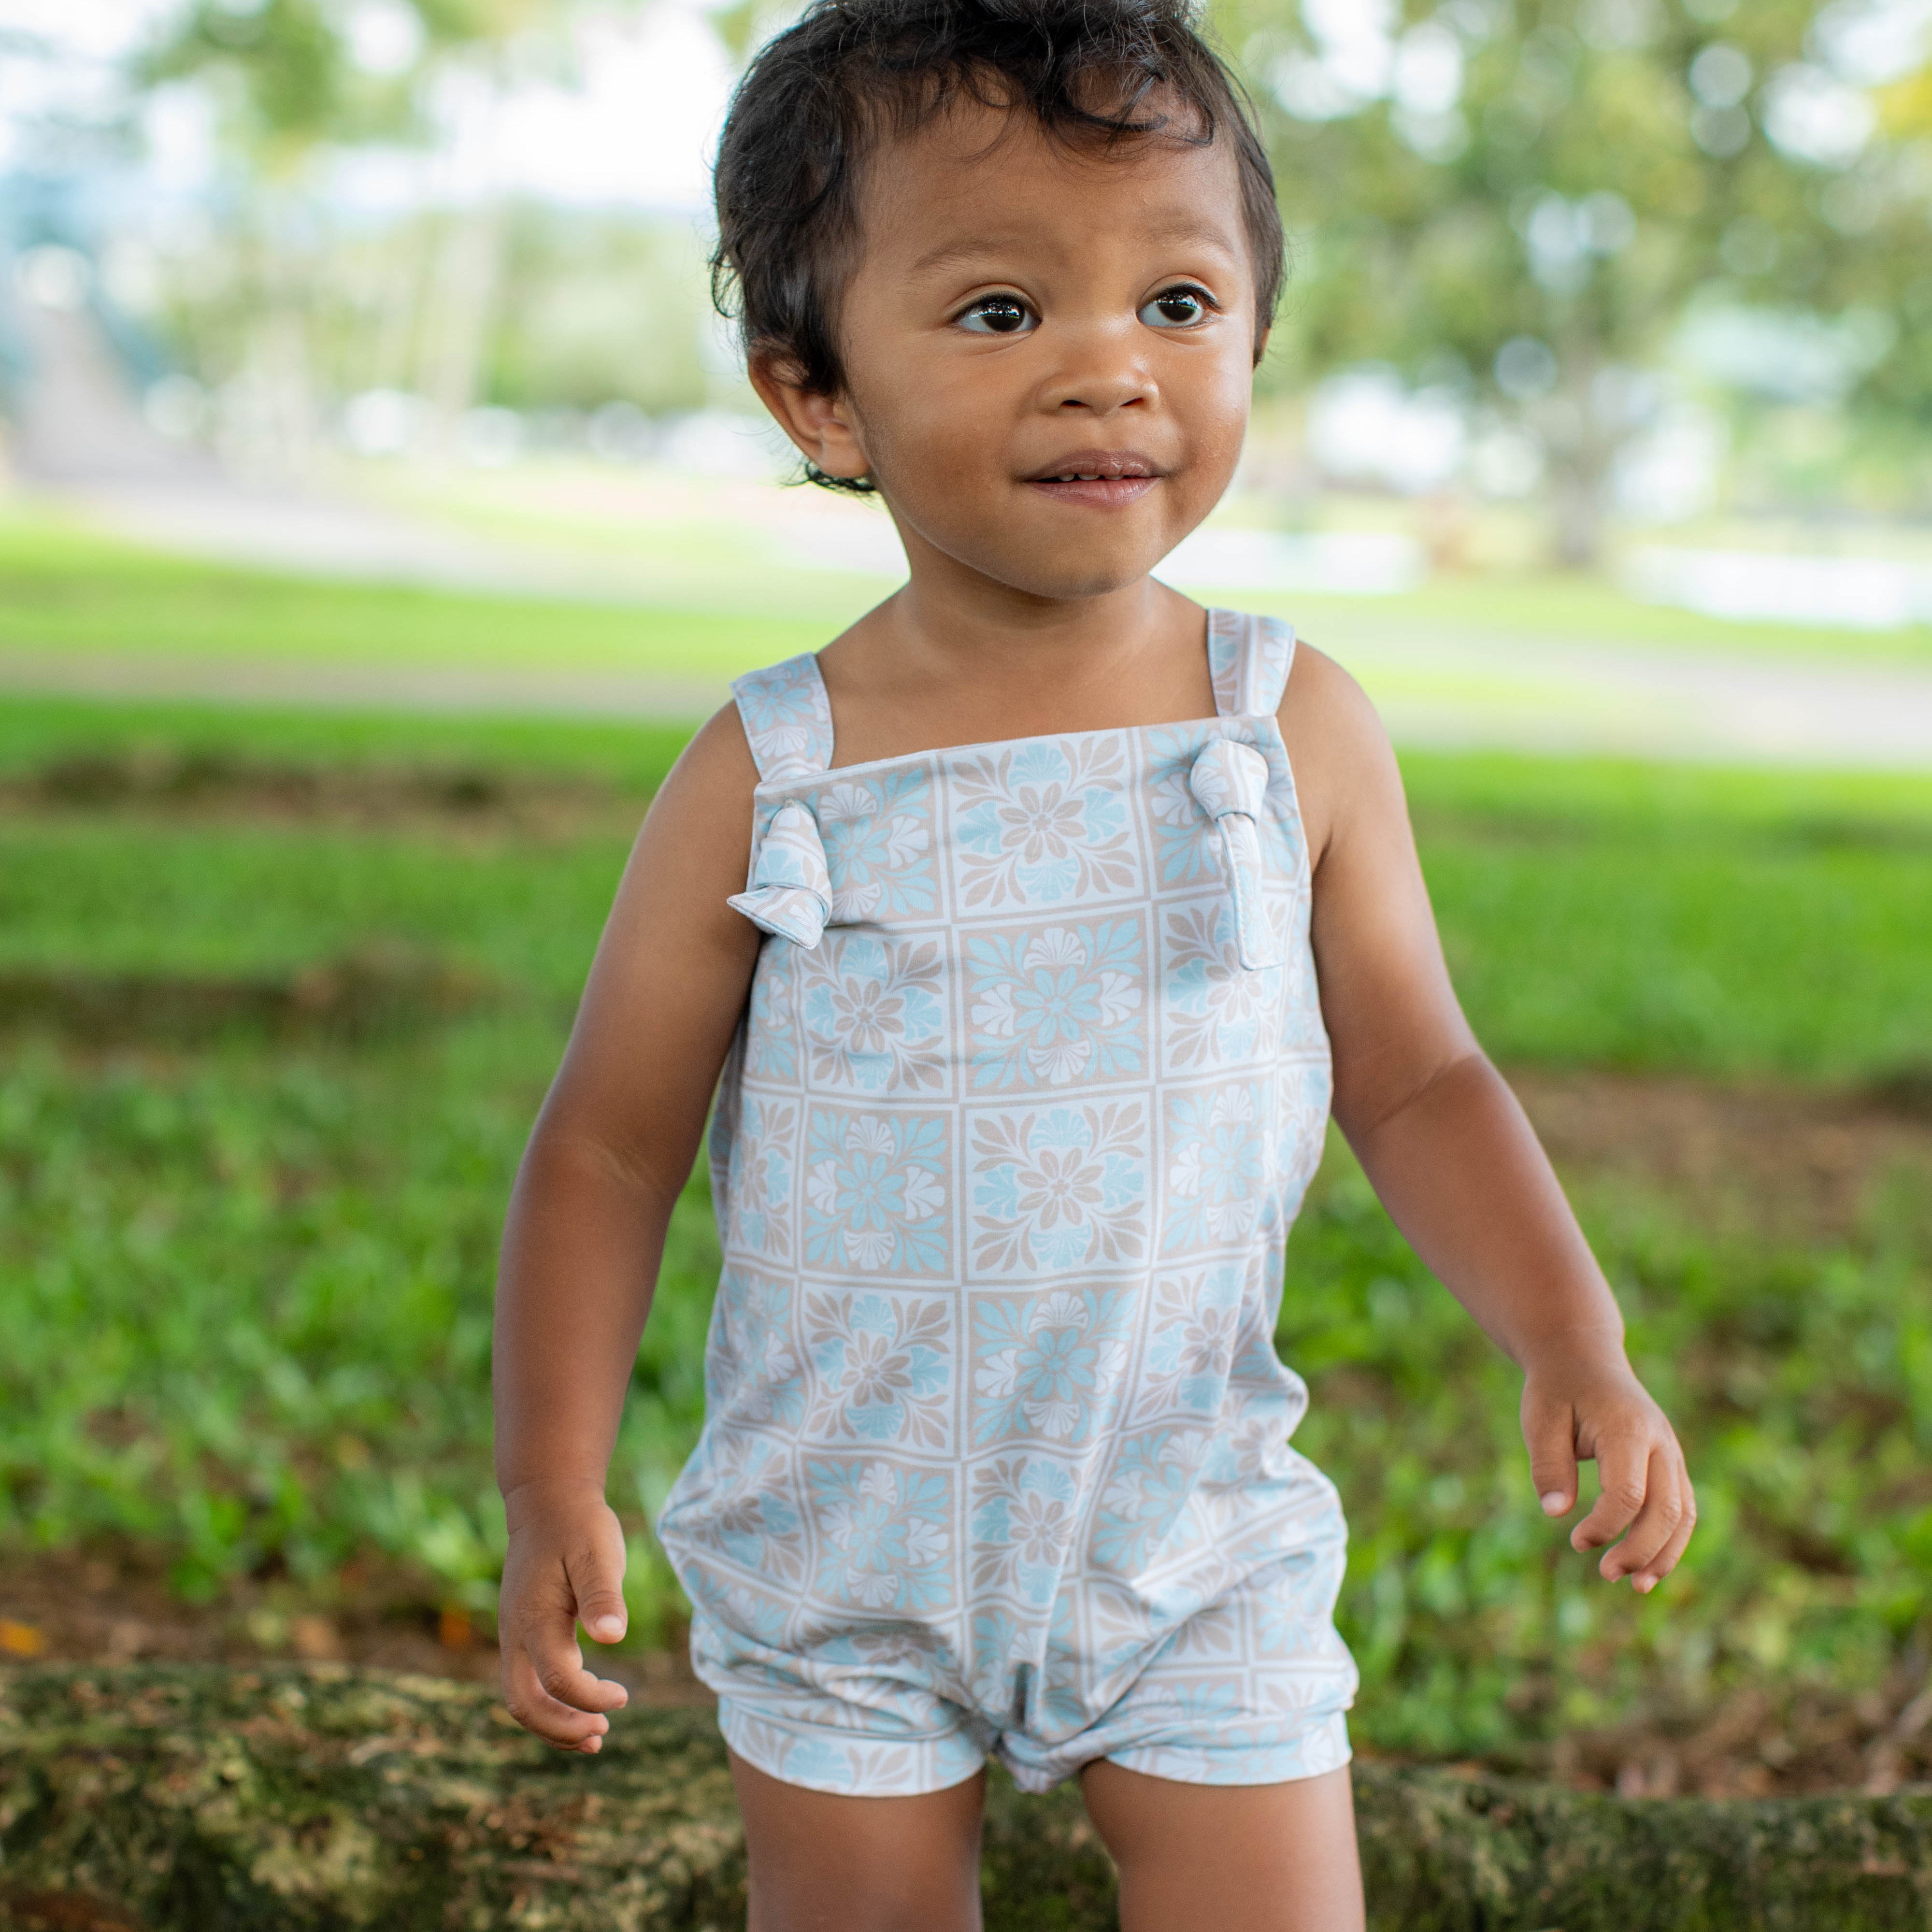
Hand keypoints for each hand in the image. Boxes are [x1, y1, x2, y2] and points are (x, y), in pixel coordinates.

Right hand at [497, 1479, 630, 1751]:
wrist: (548, 1501)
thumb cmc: (579, 1527)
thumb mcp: (598, 1553)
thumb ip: (603, 1595)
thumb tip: (614, 1637)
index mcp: (534, 1619)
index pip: (557, 1679)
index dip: (590, 1698)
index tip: (624, 1697)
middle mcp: (515, 1634)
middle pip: (524, 1704)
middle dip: (561, 1729)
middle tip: (602, 1735)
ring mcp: (513, 1635)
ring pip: (520, 1698)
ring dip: (554, 1725)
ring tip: (595, 1738)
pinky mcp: (521, 1633)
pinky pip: (526, 1682)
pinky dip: (550, 1704)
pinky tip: (581, 1707)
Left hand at [1520, 1345, 1695, 1592]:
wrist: (1583, 1356)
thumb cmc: (1557, 1389)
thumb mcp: (1540, 1418)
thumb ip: (1548, 1465)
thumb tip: (1555, 1514)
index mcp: (1627, 1428)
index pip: (1628, 1493)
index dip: (1605, 1526)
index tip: (1575, 1541)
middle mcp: (1659, 1442)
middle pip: (1666, 1509)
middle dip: (1639, 1549)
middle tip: (1606, 1575)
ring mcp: (1670, 1453)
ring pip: (1683, 1513)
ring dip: (1663, 1554)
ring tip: (1635, 1586)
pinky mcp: (1670, 1464)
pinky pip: (1682, 1508)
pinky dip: (1671, 1541)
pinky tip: (1648, 1568)